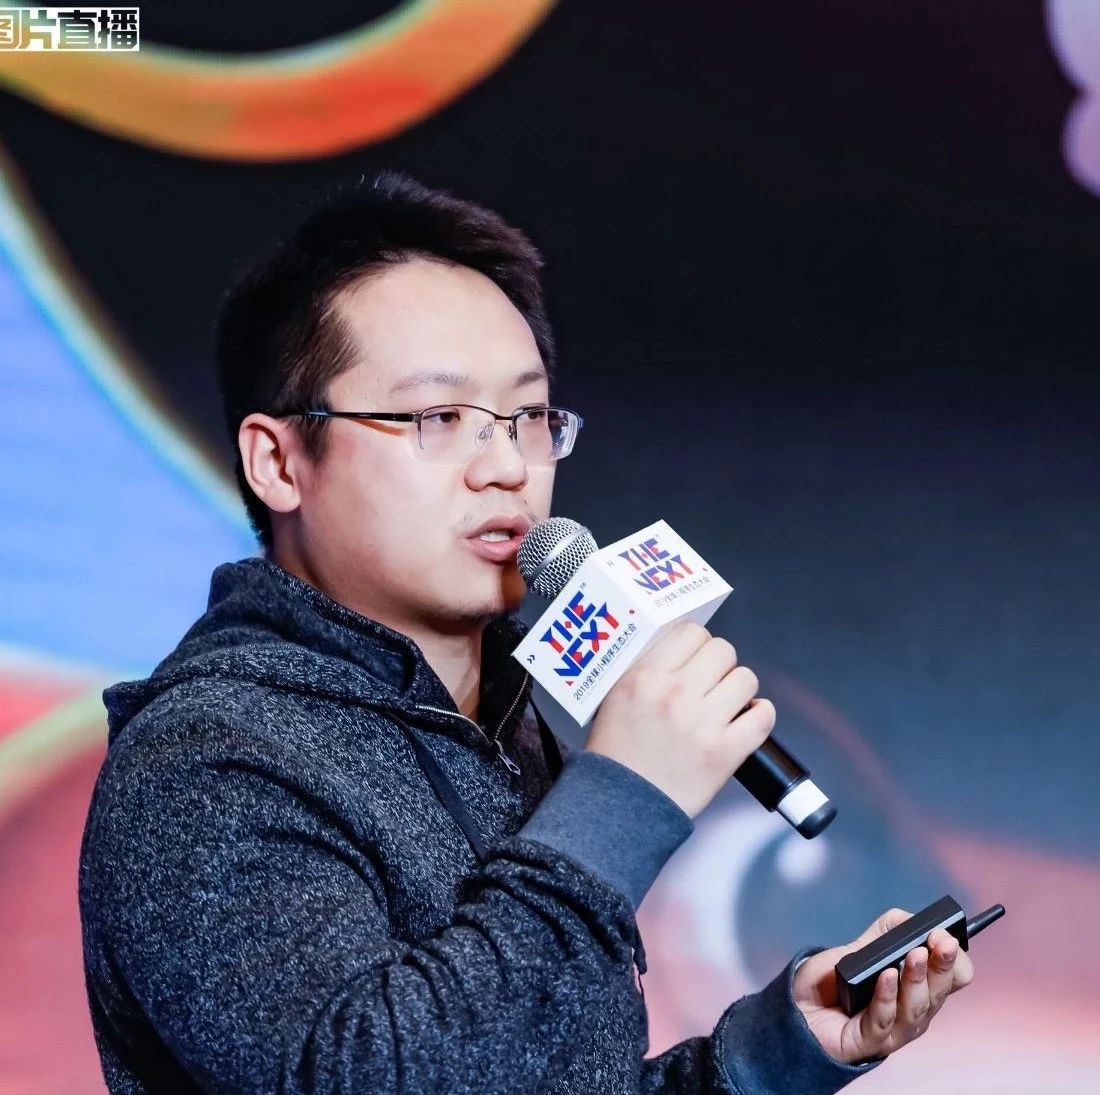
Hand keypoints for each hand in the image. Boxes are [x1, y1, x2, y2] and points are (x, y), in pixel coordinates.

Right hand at [585, 621, 775, 817]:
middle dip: (720, 665)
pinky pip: (763, 717)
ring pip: (746, 678)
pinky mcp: (725, 752)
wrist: (620, 808)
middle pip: (723, 650)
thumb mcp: (613, 698)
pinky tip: (747, 720)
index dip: (698, 643)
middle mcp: (675, 693)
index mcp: (645, 676)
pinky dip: (760, 716)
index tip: (696, 658)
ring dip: (739, 690)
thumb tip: (681, 649)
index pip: (691, 632)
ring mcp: (702, 723)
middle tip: (711, 682)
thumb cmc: (616, 755)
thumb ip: (645, 670)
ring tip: (726, 704)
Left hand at [792, 908, 975, 1064]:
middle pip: (939, 993)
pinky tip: (885, 975)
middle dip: (942, 966)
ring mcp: (894, 1030)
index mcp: (919, 989)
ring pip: (915, 1008)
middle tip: (942, 943)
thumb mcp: (861, 949)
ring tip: (914, 954)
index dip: (954, 958)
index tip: (945, 935)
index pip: (954, 979)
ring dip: (916, 979)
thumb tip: (912, 920)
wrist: (799, 1008)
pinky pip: (882, 1020)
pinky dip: (886, 996)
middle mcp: (913, 1012)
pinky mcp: (869, 1041)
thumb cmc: (833, 982)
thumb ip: (887, 932)